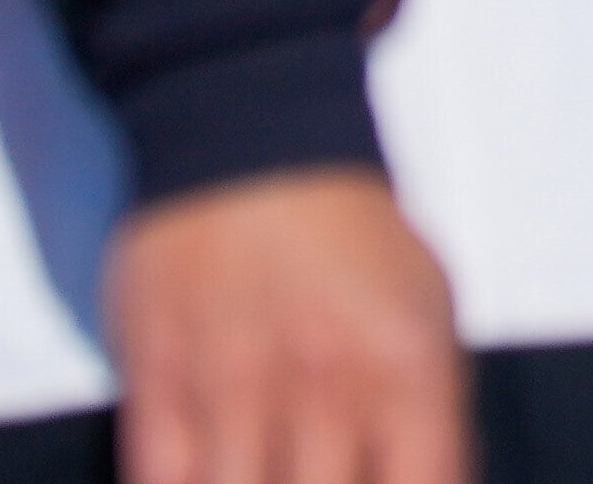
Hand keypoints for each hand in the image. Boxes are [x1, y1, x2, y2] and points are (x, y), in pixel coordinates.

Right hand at [105, 164, 466, 483]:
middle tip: (319, 477)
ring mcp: (236, 391)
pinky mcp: (159, 386)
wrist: (250, 143)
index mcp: (408, 368)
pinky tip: (214, 473)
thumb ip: (433, 414)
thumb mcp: (429, 308)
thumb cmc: (349, 236)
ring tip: (271, 473)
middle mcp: (326, 387)